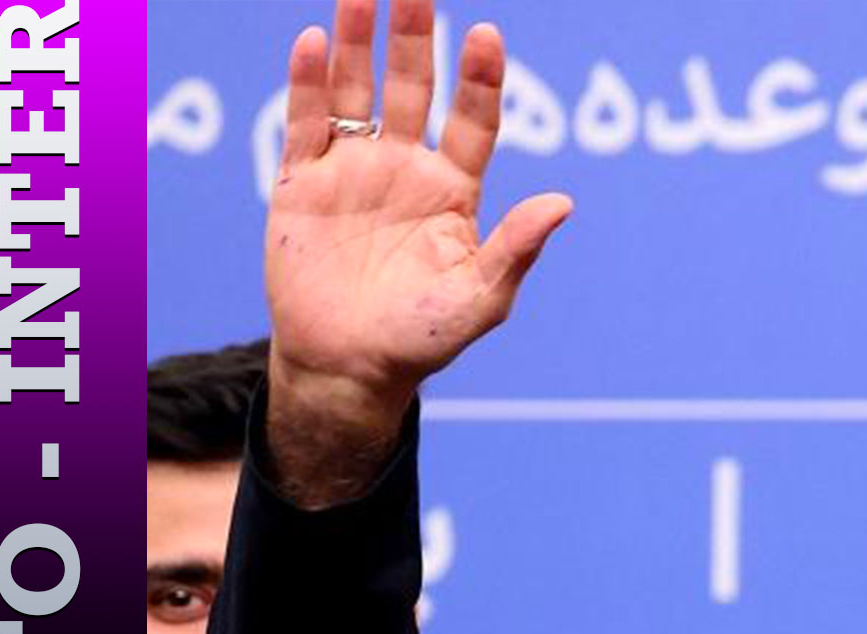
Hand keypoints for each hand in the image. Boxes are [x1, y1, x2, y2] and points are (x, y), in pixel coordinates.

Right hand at [265, 0, 569, 432]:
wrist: (351, 368)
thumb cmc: (424, 339)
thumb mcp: (481, 298)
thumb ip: (516, 249)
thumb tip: (564, 202)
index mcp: (453, 191)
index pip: (473, 120)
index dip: (480, 78)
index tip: (486, 33)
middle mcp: (404, 169)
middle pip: (414, 88)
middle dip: (415, 38)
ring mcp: (353, 172)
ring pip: (356, 92)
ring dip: (355, 43)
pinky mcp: (302, 185)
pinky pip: (306, 124)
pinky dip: (307, 84)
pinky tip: (312, 42)